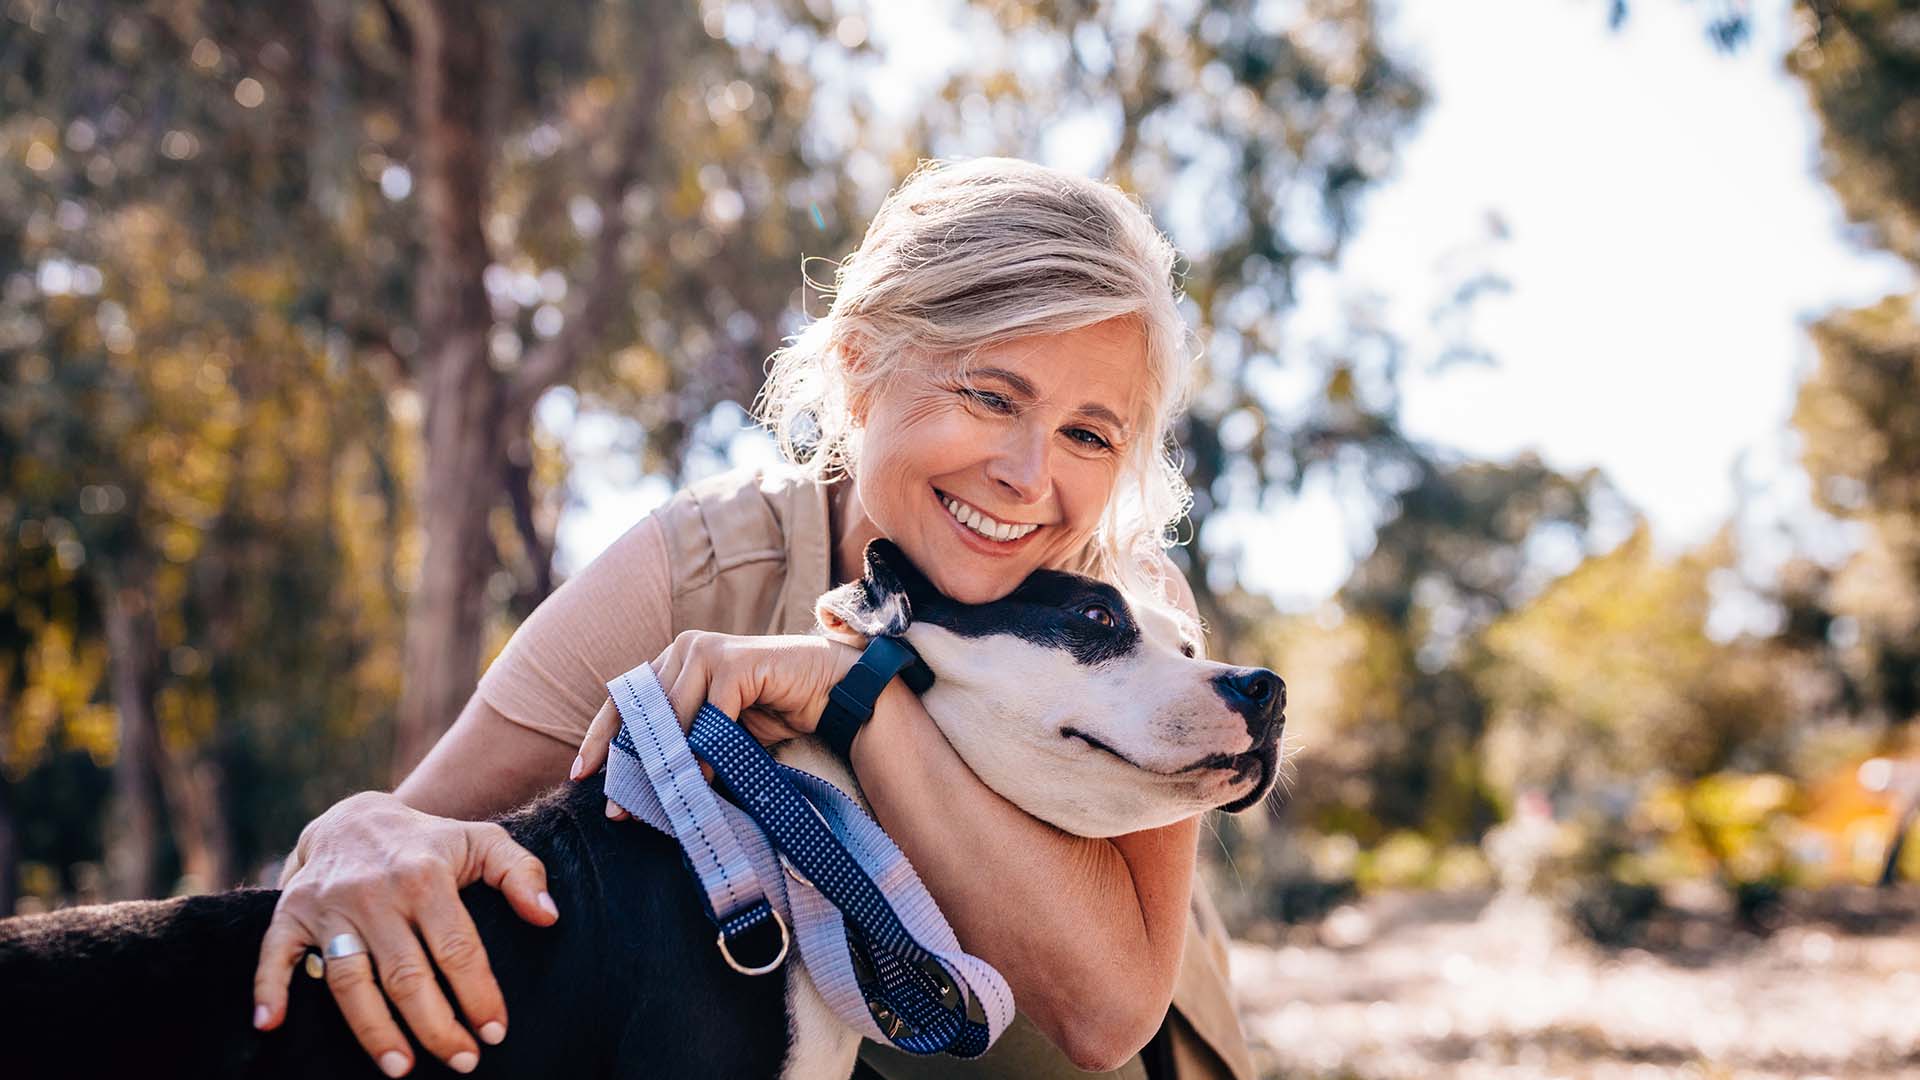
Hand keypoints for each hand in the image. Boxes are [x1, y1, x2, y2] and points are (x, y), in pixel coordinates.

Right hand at [253, 791, 559, 1076]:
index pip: (457, 947)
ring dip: (373, 1029)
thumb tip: (549, 918)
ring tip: (401, 1068)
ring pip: (350, 980)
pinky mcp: (290, 913)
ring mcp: (329, 905)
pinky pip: (274, 955)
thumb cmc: (430, 842)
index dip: (478, 994)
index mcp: (426, 876)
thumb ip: (522, 874)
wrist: (355, 817)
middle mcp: (376, 893)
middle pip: (406, 975)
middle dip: (435, 1026)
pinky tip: (271, 1025)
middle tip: (462, 1061)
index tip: (495, 1031)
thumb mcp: (483, 842)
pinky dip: (268, 989)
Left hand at [569, 631, 861, 819]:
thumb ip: (681, 744)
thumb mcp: (716, 732)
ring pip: (671, 714)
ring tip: (660, 802)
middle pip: (641, 710)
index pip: (624, 700)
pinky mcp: (735, 661)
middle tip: (618, 808)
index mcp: (673, 660)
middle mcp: (684, 648)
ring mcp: (708, 650)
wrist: (829, 691)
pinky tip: (702, 780)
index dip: (601, 737)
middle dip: (629, 763)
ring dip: (666, 763)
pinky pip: (709, 714)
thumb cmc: (773, 711)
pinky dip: (704, 750)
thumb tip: (637, 788)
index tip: (581, 774)